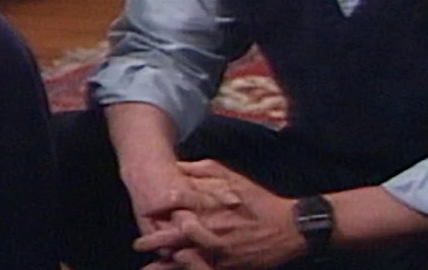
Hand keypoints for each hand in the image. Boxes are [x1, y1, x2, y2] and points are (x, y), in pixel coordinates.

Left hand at [135, 159, 303, 268]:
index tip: (147, 205)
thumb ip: (203, 171)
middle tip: (139, 243)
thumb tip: (176, 167)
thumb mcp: (231, 177)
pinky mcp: (226, 264)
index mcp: (213, 202)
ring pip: (187, 256)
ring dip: (165, 264)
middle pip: (178, 232)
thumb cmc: (257, 199)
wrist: (288, 227)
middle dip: (157, 238)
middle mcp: (214, 225)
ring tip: (148, 267)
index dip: (162, 203)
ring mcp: (219, 247)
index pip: (182, 199)